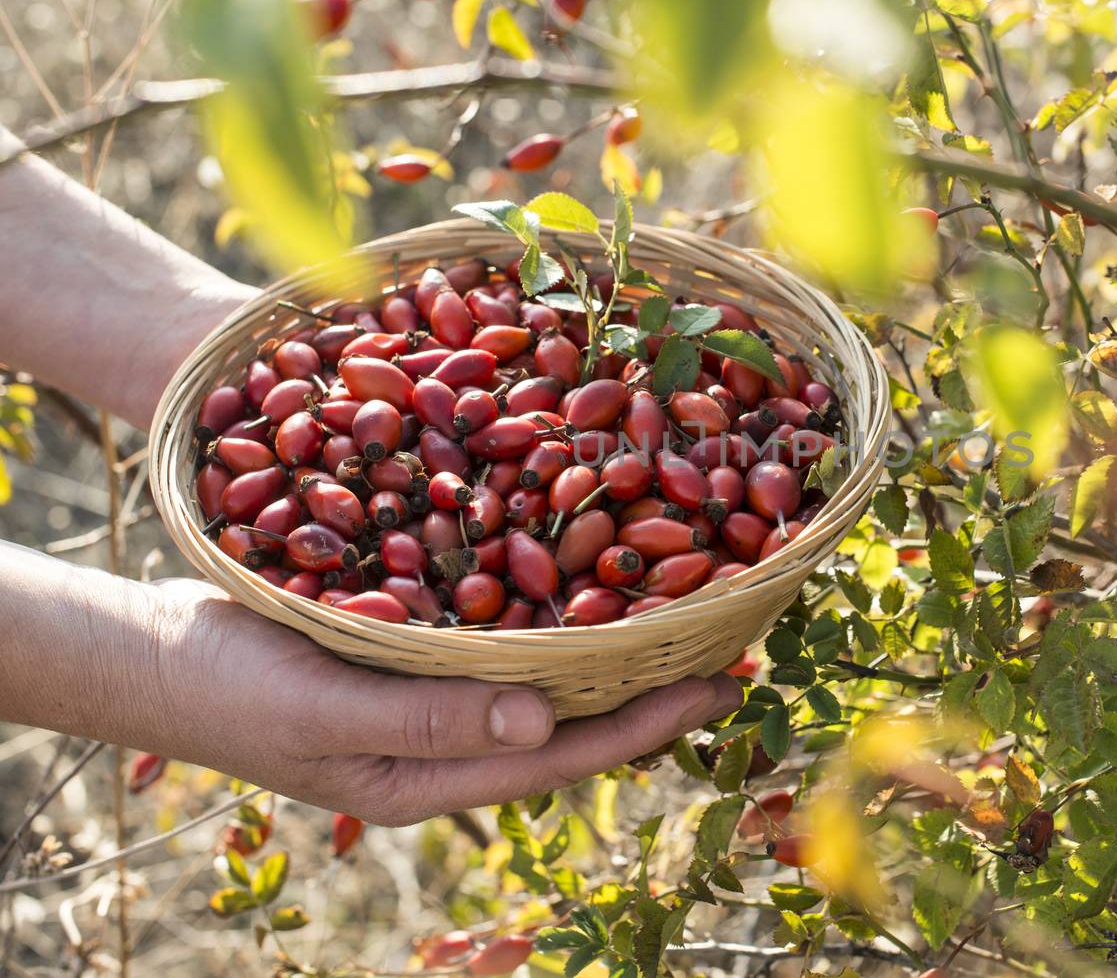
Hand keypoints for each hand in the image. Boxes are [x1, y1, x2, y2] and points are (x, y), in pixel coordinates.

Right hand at [143, 579, 743, 824]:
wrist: (151, 652)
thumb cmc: (229, 690)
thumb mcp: (326, 710)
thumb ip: (432, 719)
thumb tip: (546, 720)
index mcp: (432, 775)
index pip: (564, 755)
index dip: (646, 723)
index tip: (721, 685)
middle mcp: (445, 742)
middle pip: (568, 721)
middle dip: (648, 688)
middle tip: (728, 644)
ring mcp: (428, 699)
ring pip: (540, 678)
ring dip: (609, 649)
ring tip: (679, 612)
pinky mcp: (408, 653)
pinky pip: (499, 638)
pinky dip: (550, 613)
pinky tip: (584, 579)